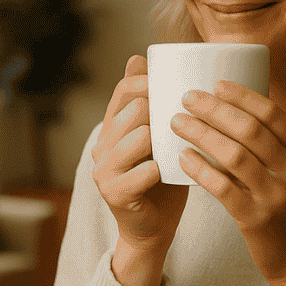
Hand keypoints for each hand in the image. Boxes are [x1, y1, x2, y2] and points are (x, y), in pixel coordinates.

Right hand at [92, 55, 187, 257]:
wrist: (153, 229)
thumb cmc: (162, 180)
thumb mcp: (159, 138)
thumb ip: (151, 104)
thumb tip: (139, 56)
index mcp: (112, 127)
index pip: (124, 89)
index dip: (149, 82)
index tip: (176, 86)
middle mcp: (101, 145)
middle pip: (134, 110)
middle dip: (163, 114)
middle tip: (183, 128)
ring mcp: (103, 170)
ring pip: (138, 137)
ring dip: (163, 142)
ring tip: (175, 151)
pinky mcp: (114, 193)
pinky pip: (144, 171)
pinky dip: (161, 171)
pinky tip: (167, 175)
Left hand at [171, 81, 285, 285]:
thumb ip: (278, 149)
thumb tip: (240, 114)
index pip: (273, 114)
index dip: (243, 96)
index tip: (217, 84)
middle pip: (250, 129)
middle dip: (214, 109)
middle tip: (188, 98)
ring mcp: (276, 196)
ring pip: (233, 155)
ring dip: (201, 134)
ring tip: (177, 123)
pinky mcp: (256, 220)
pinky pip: (223, 188)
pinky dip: (200, 169)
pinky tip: (183, 157)